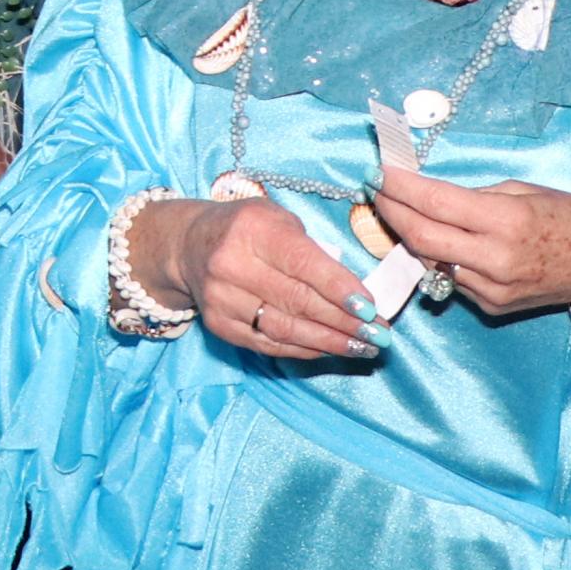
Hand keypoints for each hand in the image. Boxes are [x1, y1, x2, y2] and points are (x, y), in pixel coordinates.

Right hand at [145, 194, 379, 361]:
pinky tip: (330, 349)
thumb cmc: (250, 229)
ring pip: (286, 329)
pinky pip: (269, 344)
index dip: (340, 288)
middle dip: (344, 322)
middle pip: (298, 301)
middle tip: (379, 334)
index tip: (371, 308)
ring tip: (363, 347)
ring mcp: (221, 298)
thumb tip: (357, 296)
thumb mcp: (280, 220)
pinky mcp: (219, 324)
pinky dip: (305, 349)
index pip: (303, 263)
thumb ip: (314, 251)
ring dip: (330, 342)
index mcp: (253, 229)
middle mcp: (231, 264)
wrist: (191, 245)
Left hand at [369, 165, 570, 318]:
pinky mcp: (491, 307)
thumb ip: (474, 196)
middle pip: (421, 237)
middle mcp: (495, 259)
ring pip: (431, 260)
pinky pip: (452, 278)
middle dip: (390, 211)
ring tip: (400, 211)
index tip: (377, 171)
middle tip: (375, 190)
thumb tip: (430, 195)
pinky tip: (442, 241)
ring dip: (411, 235)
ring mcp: (491, 289)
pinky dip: (440, 257)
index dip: (399, 187)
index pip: (435, 204)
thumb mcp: (523, 191)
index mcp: (506, 221)